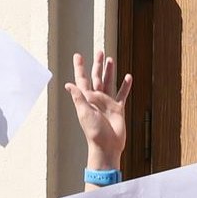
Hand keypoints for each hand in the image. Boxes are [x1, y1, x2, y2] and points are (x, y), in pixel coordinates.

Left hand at [71, 52, 131, 166]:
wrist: (107, 146)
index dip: (80, 67)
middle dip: (97, 65)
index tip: (78, 56)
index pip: (82, 79)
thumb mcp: (84, 113)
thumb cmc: (94, 132)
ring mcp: (107, 103)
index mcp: (86, 98)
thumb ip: (79, 98)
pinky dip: (125, 86)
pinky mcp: (118, 109)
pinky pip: (122, 95)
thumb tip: (69, 84)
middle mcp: (96, 99)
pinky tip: (127, 77)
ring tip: (111, 60)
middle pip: (96, 77)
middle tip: (99, 51)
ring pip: (109, 83)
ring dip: (109, 72)